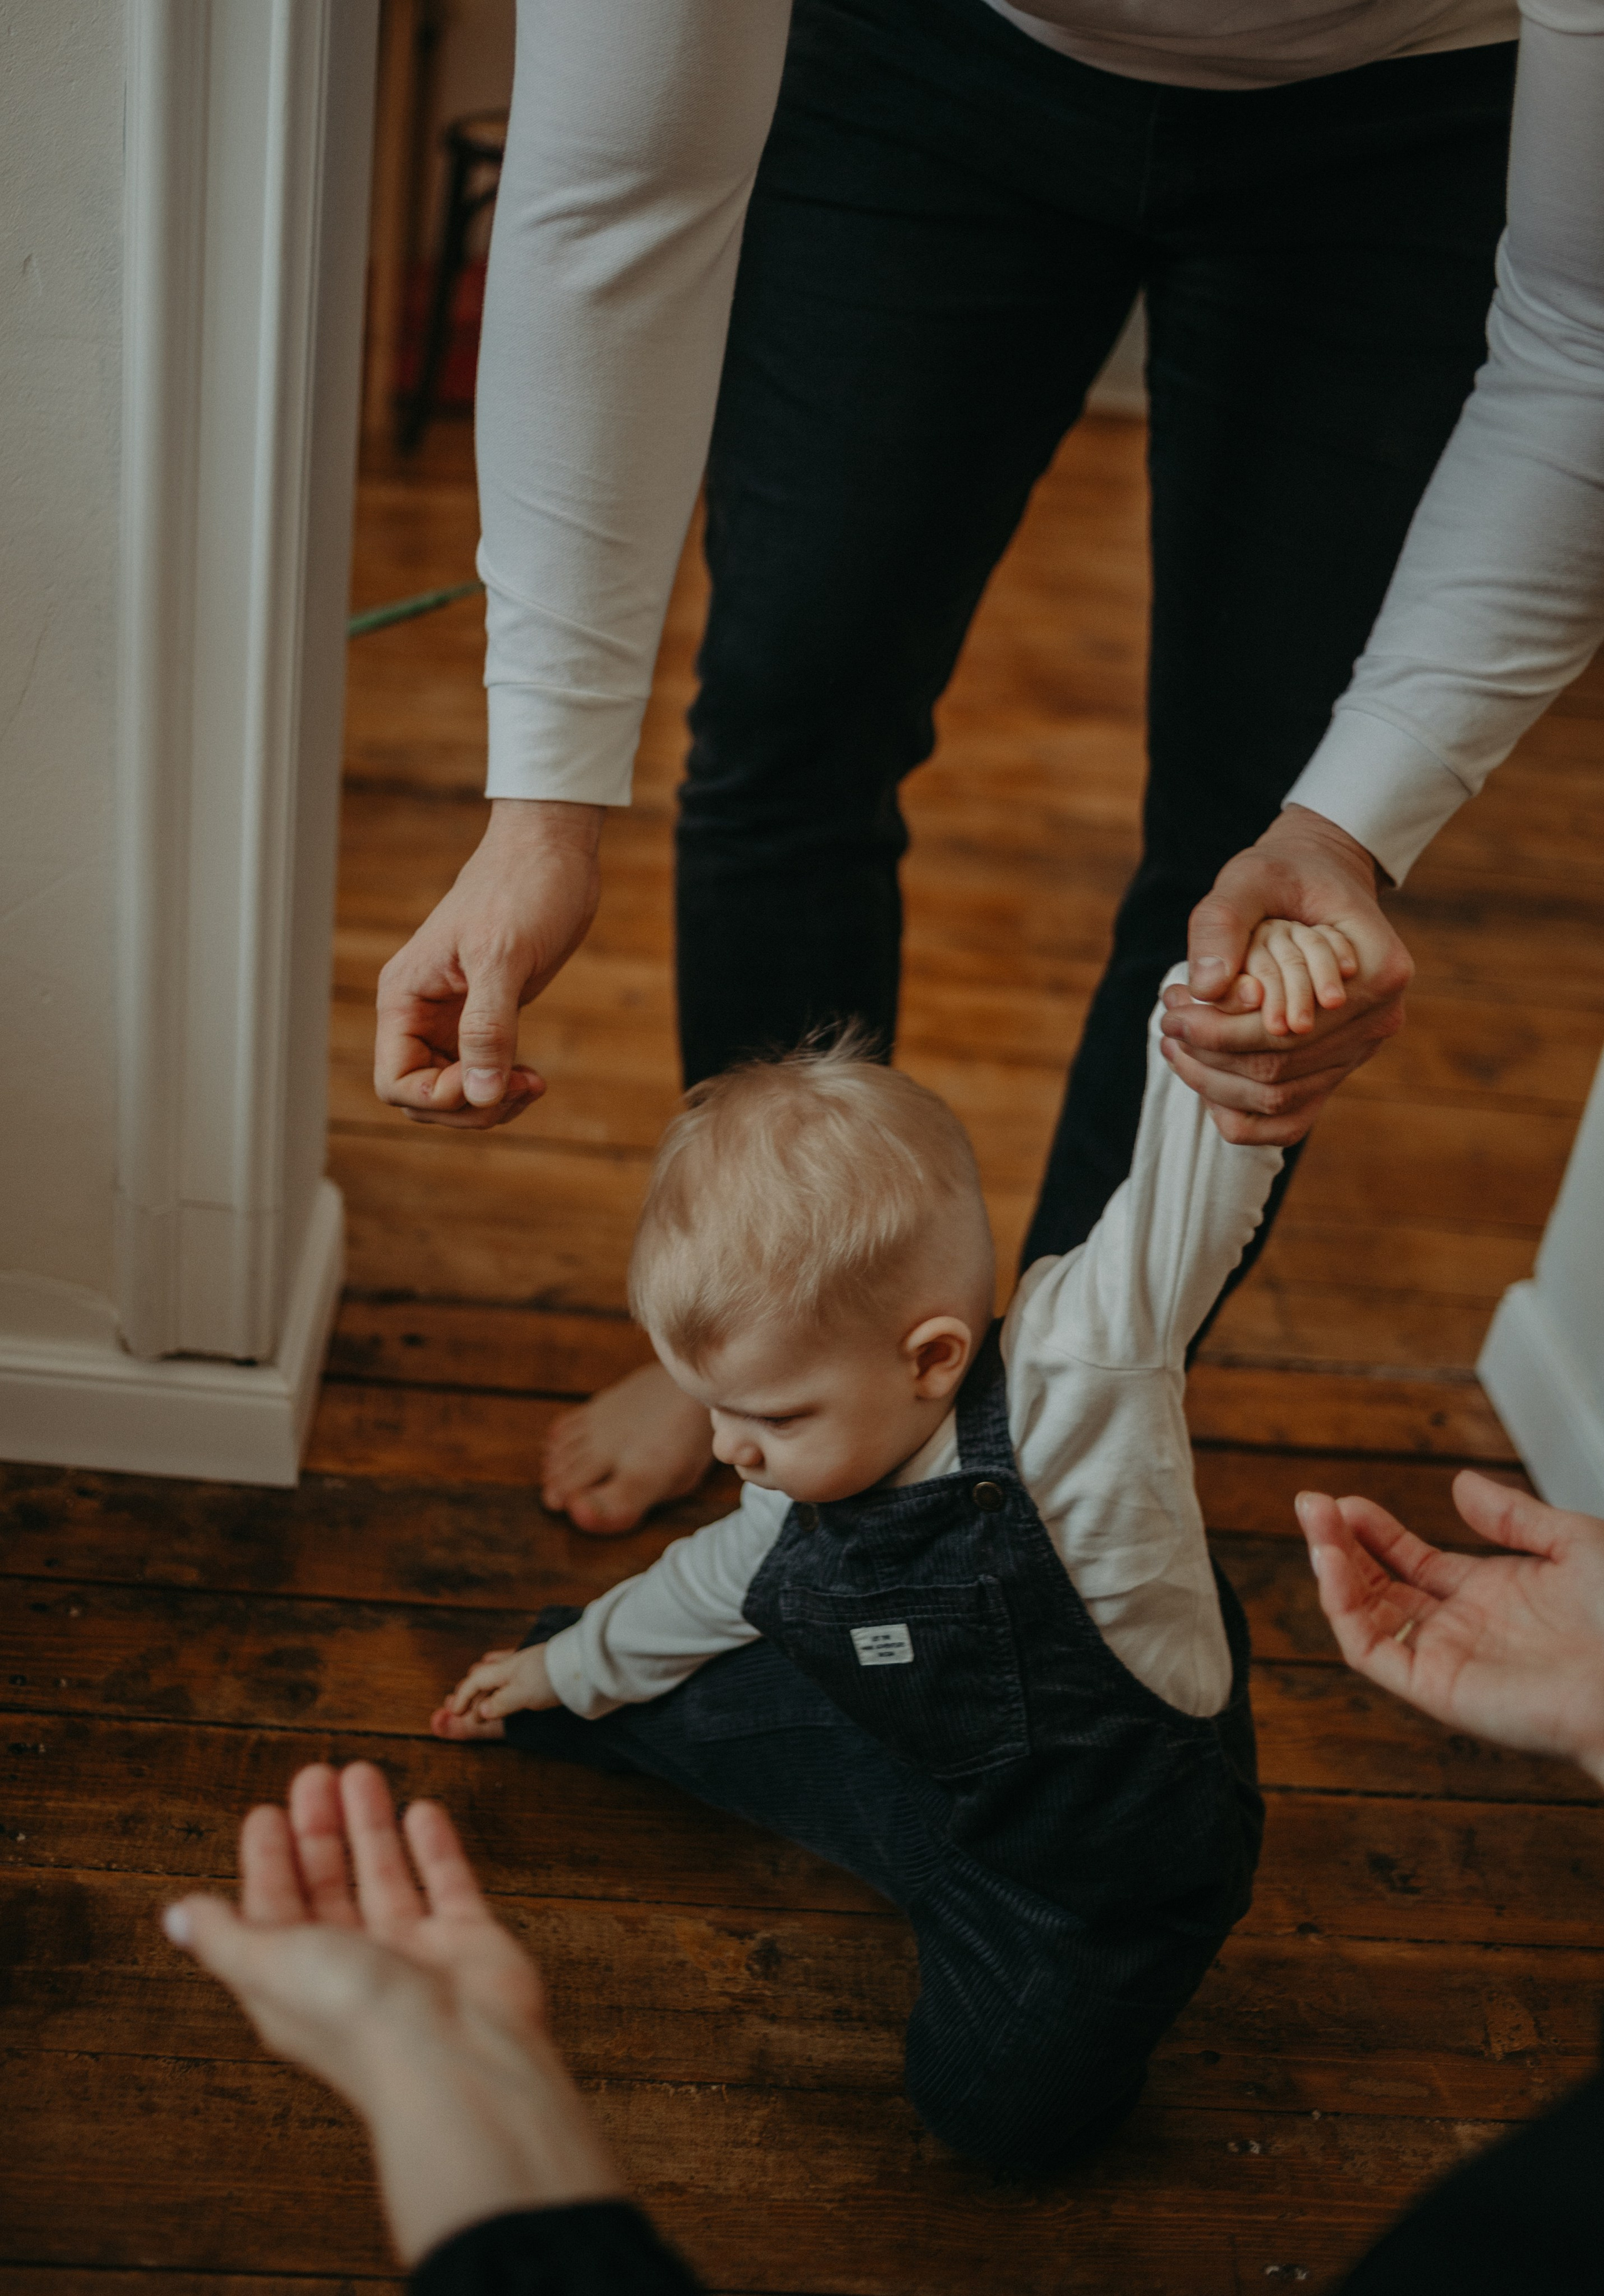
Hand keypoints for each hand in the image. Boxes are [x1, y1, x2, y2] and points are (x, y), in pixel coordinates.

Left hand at [163, 1762, 621, 2261]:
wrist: (459, 2058)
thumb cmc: (359, 2019)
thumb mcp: (269, 1966)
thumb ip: (224, 1937)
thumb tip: (174, 1917)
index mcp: (297, 1983)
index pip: (273, 1911)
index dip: (267, 1862)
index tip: (265, 1814)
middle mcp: (352, 1970)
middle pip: (327, 1887)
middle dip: (319, 1830)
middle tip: (315, 1776)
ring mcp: (413, 1956)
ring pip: (384, 1876)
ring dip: (370, 1825)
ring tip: (362, 1775)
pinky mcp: (465, 1944)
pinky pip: (447, 1884)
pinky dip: (433, 1847)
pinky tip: (422, 1811)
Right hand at [374, 799, 603, 1130]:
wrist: (552, 853)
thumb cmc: (521, 889)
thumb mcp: (503, 958)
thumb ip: (488, 1028)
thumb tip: (478, 1094)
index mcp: (404, 997)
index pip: (395, 1081)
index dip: (437, 1098)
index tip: (488, 1081)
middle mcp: (419, 1013)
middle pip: (421, 1096)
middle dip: (468, 1108)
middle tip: (521, 1089)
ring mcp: (451, 1018)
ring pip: (452, 1091)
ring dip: (488, 1102)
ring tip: (533, 1084)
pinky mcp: (484, 1017)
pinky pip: (479, 1072)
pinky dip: (502, 1086)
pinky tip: (533, 1077)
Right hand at [433, 1642, 558, 1740]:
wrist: (583, 1662)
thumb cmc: (551, 1679)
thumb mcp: (523, 1695)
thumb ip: (500, 1703)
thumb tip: (480, 1711)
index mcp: (504, 1670)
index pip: (475, 1681)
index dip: (462, 1697)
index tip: (454, 1712)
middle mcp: (511, 1664)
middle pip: (482, 1675)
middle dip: (469, 1691)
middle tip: (459, 1705)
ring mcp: (525, 1662)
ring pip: (495, 1672)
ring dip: (482, 1686)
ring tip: (475, 1695)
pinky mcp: (538, 1664)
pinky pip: (509, 1668)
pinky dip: (498, 1677)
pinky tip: (500, 1671)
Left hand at [1162, 806, 1412, 1144]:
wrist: (1319, 878)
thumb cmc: (1285, 873)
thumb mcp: (1249, 877)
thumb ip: (1221, 924)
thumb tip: (1203, 989)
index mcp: (1378, 969)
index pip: (1285, 1028)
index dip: (1218, 1029)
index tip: (1170, 1009)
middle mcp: (1381, 1018)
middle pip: (1281, 1068)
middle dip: (1210, 1054)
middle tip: (1166, 1025)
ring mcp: (1363, 1048)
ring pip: (1280, 1097)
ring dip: (1216, 1084)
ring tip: (1174, 1046)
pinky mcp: (1341, 1065)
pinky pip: (1295, 1117)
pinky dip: (1246, 1118)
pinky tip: (1206, 1090)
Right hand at [1296, 1474, 1603, 1786]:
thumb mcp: (1573, 1543)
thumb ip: (1512, 1515)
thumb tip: (1460, 1483)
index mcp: (1489, 1595)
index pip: (1410, 1561)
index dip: (1374, 1531)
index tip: (1345, 1501)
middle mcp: (1460, 1628)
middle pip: (1378, 1585)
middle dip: (1339, 1544)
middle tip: (1311, 1504)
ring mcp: (1444, 1658)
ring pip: (1364, 1615)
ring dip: (1331, 1568)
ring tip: (1315, 1523)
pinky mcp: (1434, 1688)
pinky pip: (1369, 1650)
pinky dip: (1341, 1607)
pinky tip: (1331, 1564)